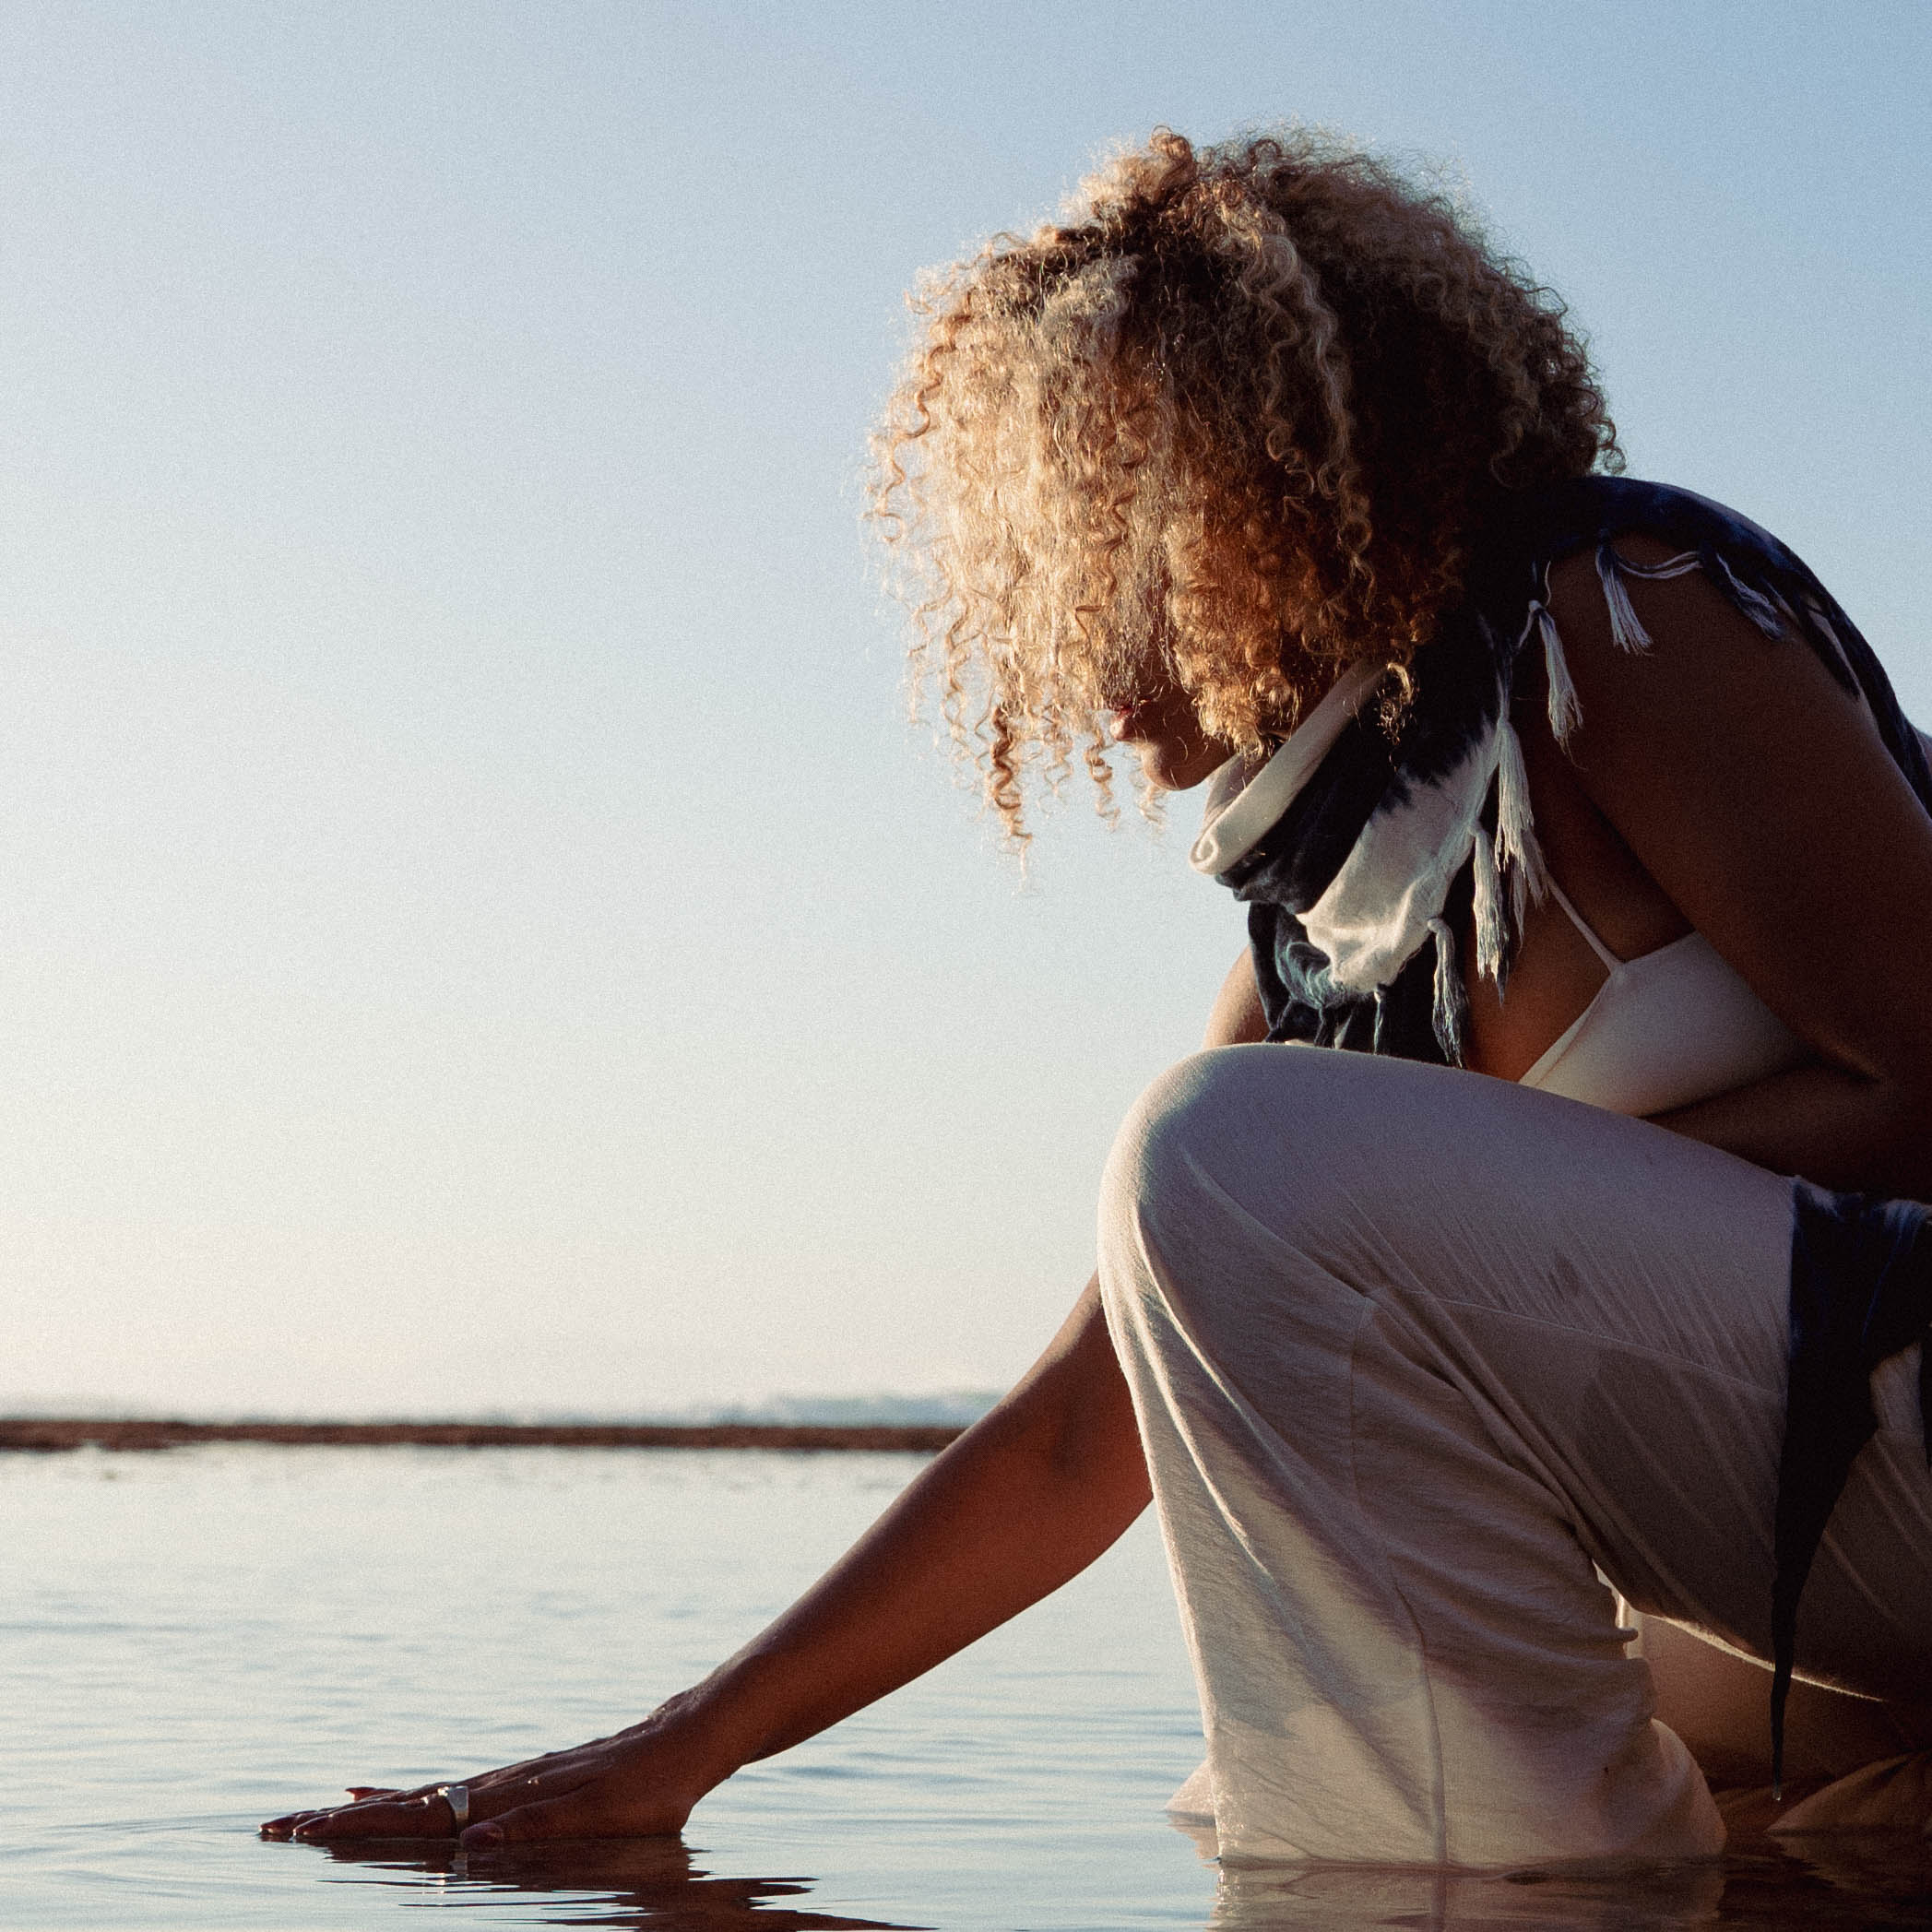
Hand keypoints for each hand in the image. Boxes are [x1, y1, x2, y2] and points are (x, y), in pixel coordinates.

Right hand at [260, 1698, 723, 1847]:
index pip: (419, 1817)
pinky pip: (451, 1790)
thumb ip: (538, 1826)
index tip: (302, 1832)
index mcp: (507, 1800)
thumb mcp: (601, 1815)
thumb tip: (475, 1839)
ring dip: (365, 1811)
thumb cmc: (648, 1789)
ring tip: (314, 1817)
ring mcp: (506, 1780)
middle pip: (405, 1805)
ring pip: (421, 1797)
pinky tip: (390, 1793)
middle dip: (338, 1822)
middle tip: (275, 1828)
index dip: (361, 1827)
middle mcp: (496, 1786)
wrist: (683, 1741)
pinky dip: (409, 1795)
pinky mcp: (520, 1780)